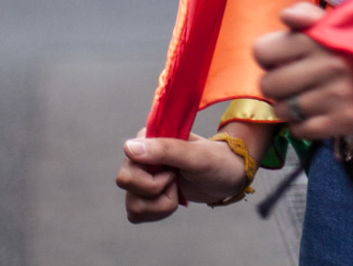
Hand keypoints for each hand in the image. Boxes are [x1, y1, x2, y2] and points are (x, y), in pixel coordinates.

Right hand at [115, 129, 250, 222]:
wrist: (228, 176)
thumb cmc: (216, 161)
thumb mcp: (197, 156)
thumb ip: (166, 150)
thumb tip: (129, 148)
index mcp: (147, 138)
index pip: (129, 160)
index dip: (151, 175)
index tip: (174, 171)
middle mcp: (139, 156)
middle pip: (124, 182)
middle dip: (156, 191)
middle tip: (176, 180)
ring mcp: (140, 177)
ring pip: (132, 203)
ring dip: (160, 205)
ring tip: (177, 190)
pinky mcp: (144, 196)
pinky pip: (135, 214)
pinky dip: (157, 213)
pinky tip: (172, 200)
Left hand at [253, 2, 352, 139]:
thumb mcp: (338, 24)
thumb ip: (306, 15)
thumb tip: (284, 16)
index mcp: (318, 37)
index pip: (262, 51)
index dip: (269, 57)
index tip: (283, 59)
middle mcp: (325, 64)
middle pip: (268, 85)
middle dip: (276, 86)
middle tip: (294, 83)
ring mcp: (335, 94)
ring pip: (283, 110)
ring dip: (290, 107)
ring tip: (307, 98)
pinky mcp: (344, 120)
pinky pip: (301, 131)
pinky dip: (304, 126)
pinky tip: (318, 114)